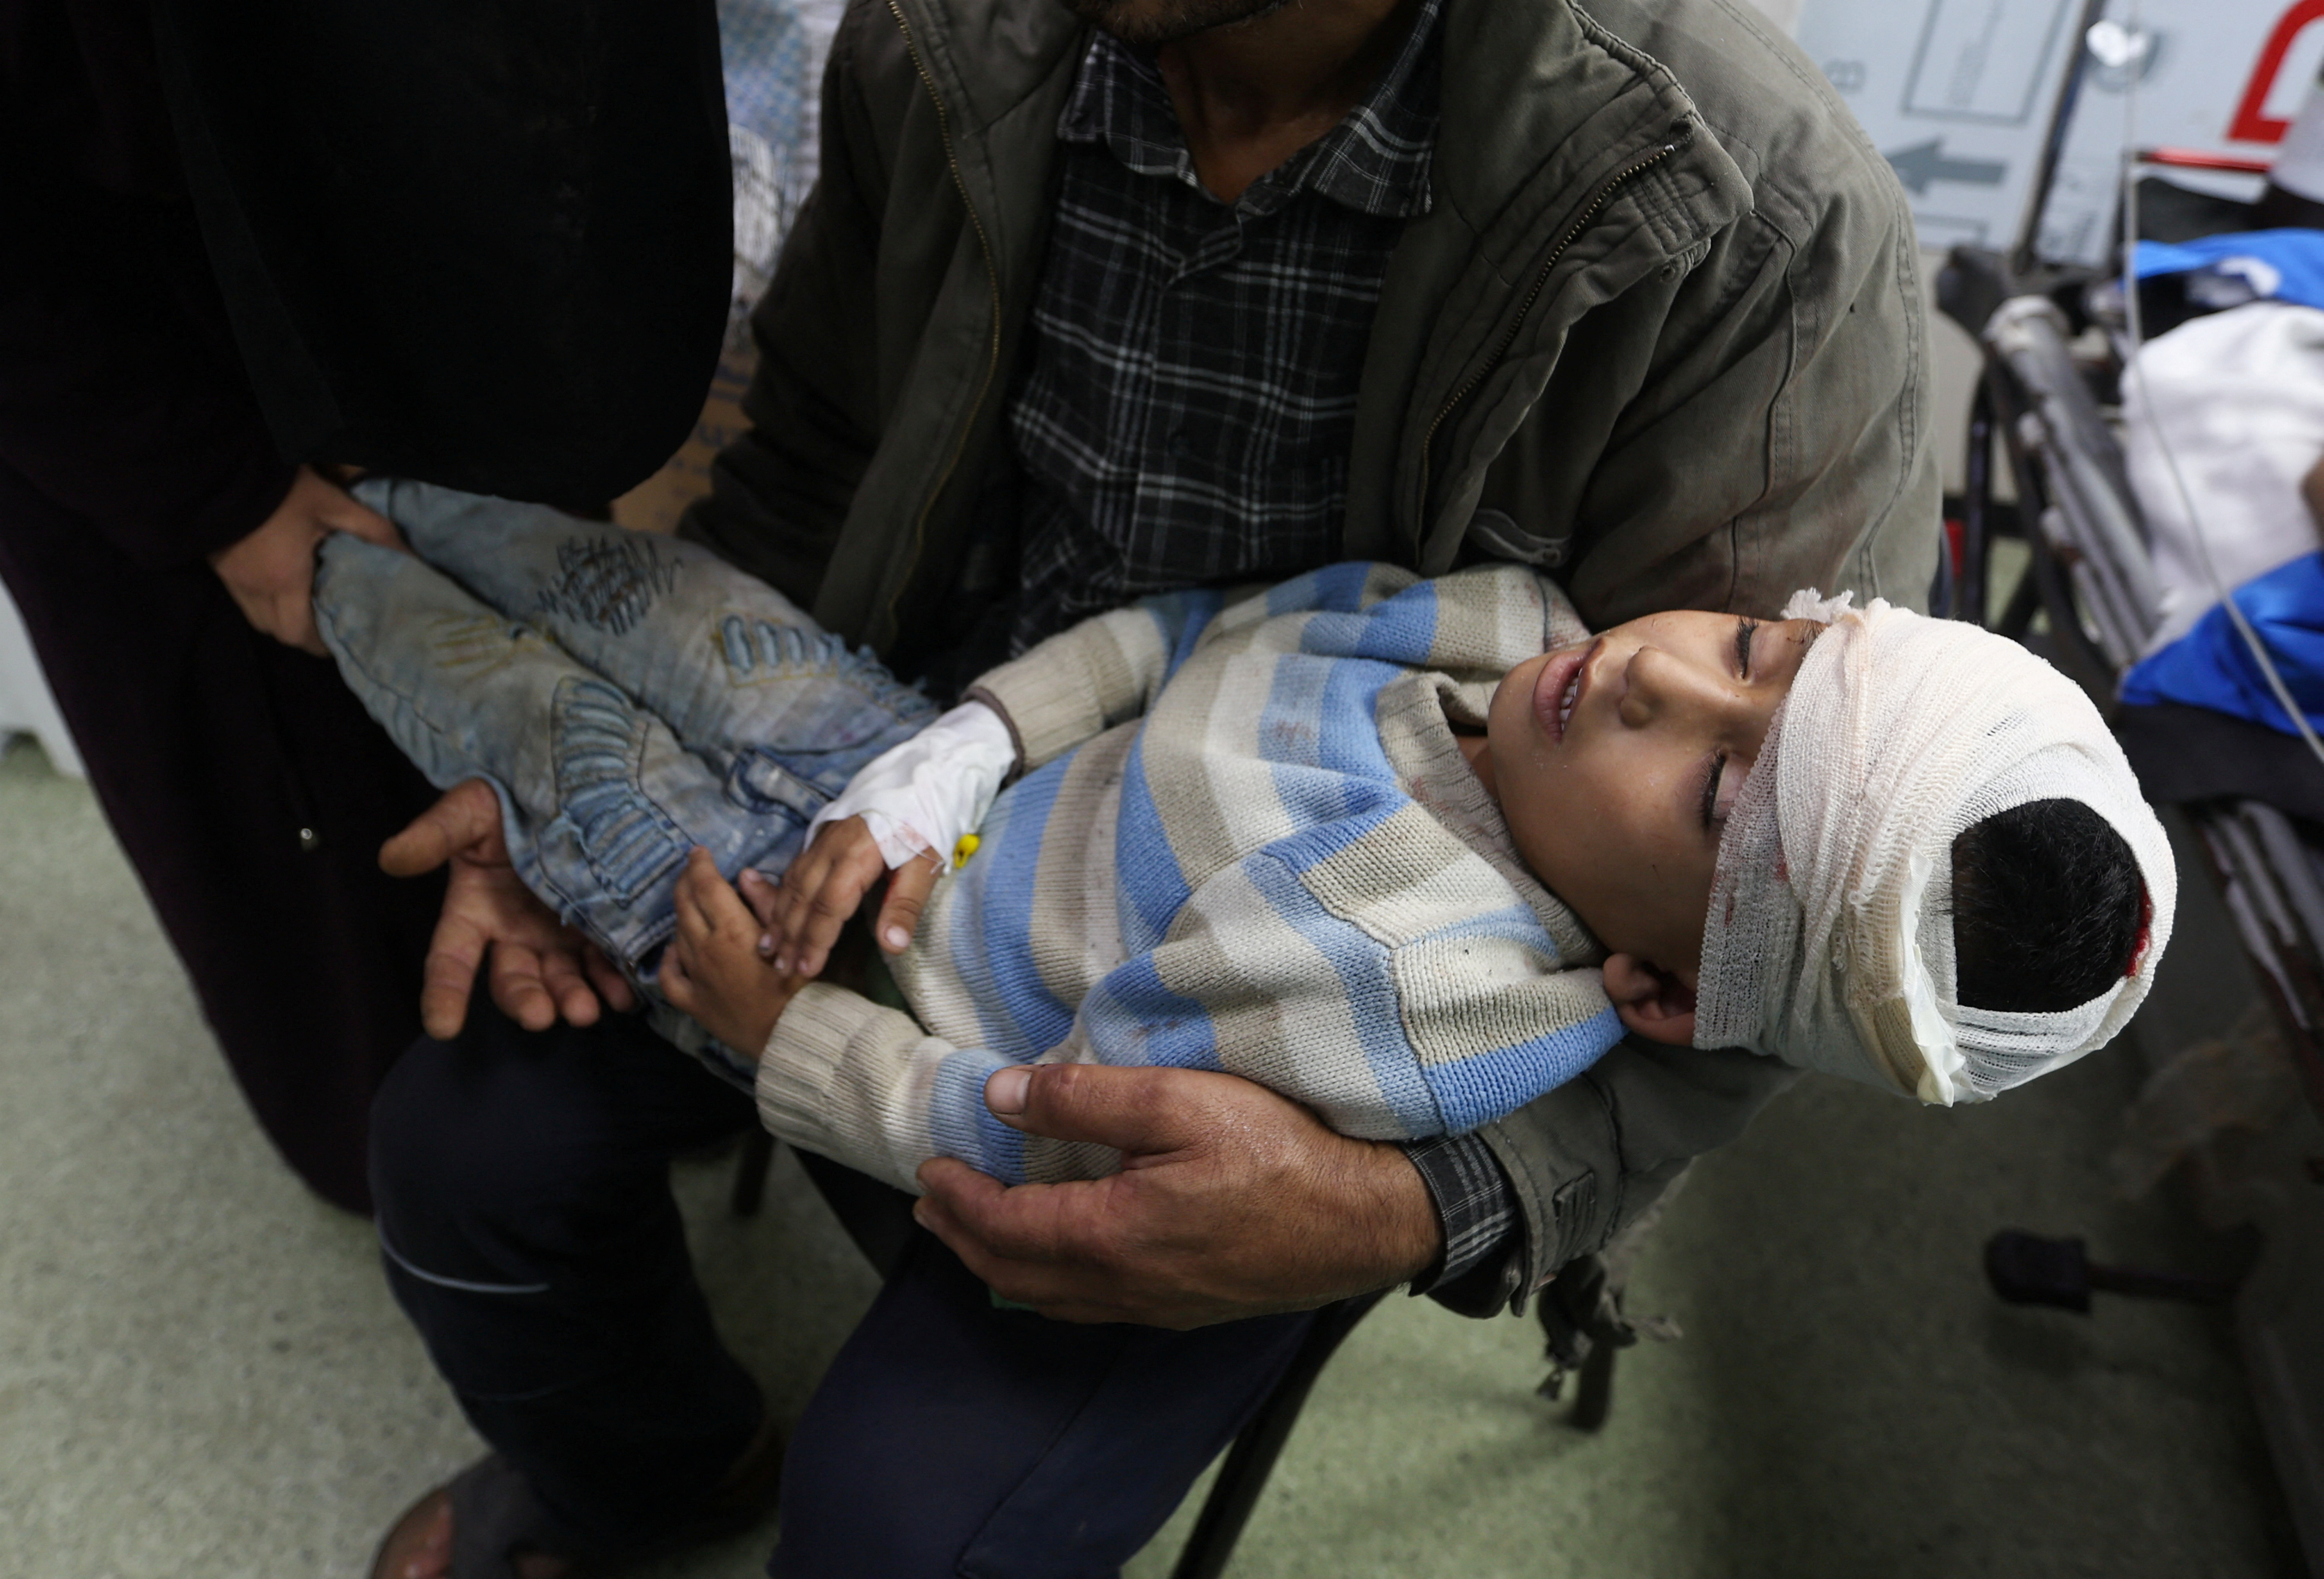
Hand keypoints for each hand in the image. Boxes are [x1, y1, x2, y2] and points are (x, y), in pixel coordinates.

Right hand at [209, 464, 404, 653]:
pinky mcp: (219, 567)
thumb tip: (409, 555)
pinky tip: (279, 583)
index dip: (320, 644)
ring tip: (305, 604)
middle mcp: (254, 588)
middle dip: (303, 633)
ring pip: (258, 618)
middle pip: (277, 632)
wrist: (223, 466)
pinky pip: (242, 599)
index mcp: (283, 579)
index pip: (298, 633)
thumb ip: (372, 530)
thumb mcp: (333, 504)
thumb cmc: (283, 490)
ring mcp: (232, 579)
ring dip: (281, 618)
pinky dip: (263, 601)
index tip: (340, 636)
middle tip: (326, 620)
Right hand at [380, 779, 634, 1039]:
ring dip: (572, 999)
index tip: (442, 1027)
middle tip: (540, 1016)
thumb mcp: (468, 811)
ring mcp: (557, 937)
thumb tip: (391, 858)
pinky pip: (604, 965)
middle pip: (513, 980)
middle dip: (526, 1000)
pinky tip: (626, 995)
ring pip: (560, 980)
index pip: (450, 960)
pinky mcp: (597, 931)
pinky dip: (613, 983)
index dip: (444, 993)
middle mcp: (514, 935)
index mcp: (474, 911)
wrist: (565, 784)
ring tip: (586, 1011)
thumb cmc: (505, 801)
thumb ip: (435, 835)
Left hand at [661, 848, 807, 1053]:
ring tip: (690, 901)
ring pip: (679, 935)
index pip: (707, 886)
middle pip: (686, 906)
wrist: (797, 1036)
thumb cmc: (805, 985)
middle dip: (687, 882)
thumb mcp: (795, 937)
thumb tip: (745, 875)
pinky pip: (672, 978)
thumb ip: (768, 904)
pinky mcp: (695, 1004)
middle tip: (692, 869)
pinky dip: (670, 960)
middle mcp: (707, 950)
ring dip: (682, 913)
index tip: (699, 852)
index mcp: (732, 930)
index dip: (700, 865)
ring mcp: (697, 978)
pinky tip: (675, 950)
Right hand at [760, 815, 940, 975]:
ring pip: (793, 885)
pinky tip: (778, 913)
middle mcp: (831, 849)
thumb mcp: (925, 866)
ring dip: (780, 918)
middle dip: (791, 937)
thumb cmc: (924, 826)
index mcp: (856, 856)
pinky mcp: (822, 838)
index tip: (806, 969)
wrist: (919, 782)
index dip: (816, 940)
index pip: (829, 906)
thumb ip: (905, 906)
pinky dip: (782, 895)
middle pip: (804, 899)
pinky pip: (795, 871)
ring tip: (770, 949)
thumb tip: (891, 946)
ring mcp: (823, 842)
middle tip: (781, 969)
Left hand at [912, 1064, 1441, 1327]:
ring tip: (975, 1235)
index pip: (1003, 1225)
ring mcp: (1156, 1306)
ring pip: (1051, 1300)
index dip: (958, 1196)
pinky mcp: (1186, 1308)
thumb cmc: (1282, 1153)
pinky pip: (1092, 1308)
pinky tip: (1056, 1265)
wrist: (1365, 1219)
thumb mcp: (1180, 1100)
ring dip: (1000, 1267)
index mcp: (1109, 1235)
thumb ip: (1084, 1098)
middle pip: (1014, 1275)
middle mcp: (1122, 1285)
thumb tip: (1001, 1094)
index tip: (929, 1166)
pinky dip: (1049, 1285)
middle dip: (962, 1239)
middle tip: (932, 1205)